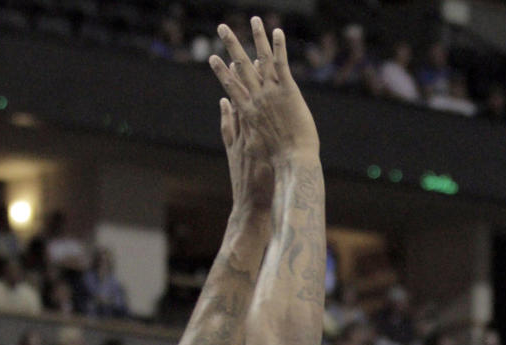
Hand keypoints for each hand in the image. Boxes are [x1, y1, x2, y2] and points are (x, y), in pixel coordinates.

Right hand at [210, 16, 318, 166]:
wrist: (292, 164)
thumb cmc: (273, 162)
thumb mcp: (248, 150)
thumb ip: (236, 130)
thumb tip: (229, 120)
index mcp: (247, 112)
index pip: (232, 87)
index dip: (223, 72)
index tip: (214, 59)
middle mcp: (256, 98)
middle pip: (241, 66)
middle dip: (232, 45)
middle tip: (223, 28)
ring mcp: (271, 93)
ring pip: (262, 59)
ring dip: (257, 37)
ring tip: (255, 20)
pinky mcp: (288, 91)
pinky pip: (281, 64)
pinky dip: (279, 47)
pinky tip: (277, 32)